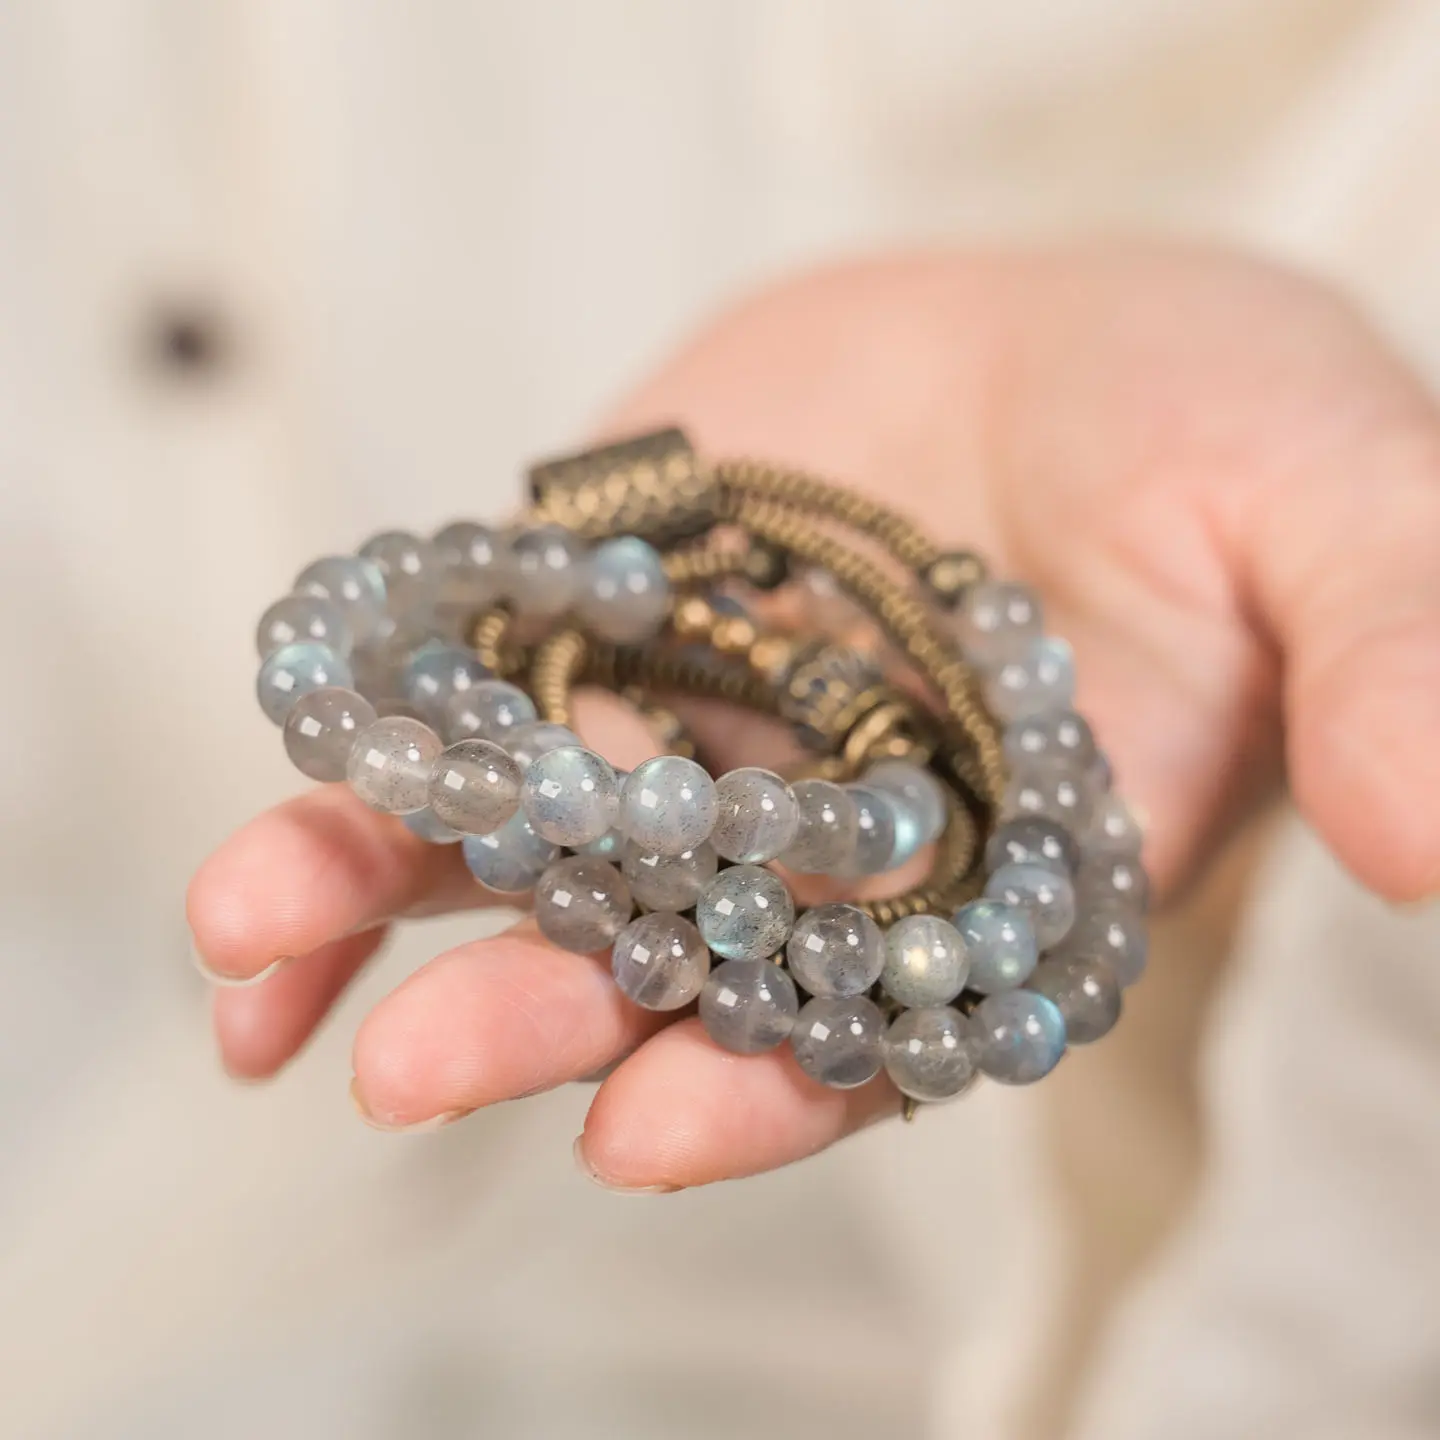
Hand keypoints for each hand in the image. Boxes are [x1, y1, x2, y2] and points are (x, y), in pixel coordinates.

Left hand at [188, 242, 1439, 1188]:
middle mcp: (821, 850)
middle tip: (412, 1071)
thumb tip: (1435, 834)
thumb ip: (1388, 658)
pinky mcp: (596, 640)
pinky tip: (250, 874)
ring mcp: (695, 745)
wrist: (1075, 331)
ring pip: (528, 864)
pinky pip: (457, 733)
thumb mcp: (1340, 515)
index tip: (652, 1127)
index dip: (773, 1085)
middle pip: (673, 964)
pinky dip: (354, 792)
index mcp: (988, 880)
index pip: (875, 1026)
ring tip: (253, 947)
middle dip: (543, 1016)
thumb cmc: (1230, 427)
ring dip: (389, 914)